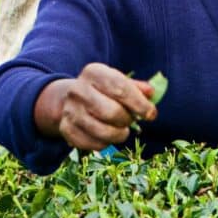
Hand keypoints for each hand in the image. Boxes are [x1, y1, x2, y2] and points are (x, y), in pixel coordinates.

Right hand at [33, 63, 157, 151]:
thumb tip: (151, 93)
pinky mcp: (66, 129)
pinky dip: (105, 144)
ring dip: (119, 135)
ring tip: (122, 131)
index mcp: (94, 72)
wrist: (71, 99)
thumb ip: (137, 87)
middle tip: (132, 120)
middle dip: (128, 120)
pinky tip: (107, 137)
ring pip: (103, 132)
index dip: (139, 104)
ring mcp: (69, 110)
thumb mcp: (119, 81)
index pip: (121, 89)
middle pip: (112, 112)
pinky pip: (93, 144)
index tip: (151, 114)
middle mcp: (78, 89)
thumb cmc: (104, 90)